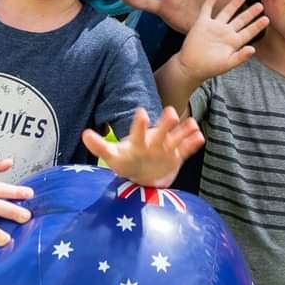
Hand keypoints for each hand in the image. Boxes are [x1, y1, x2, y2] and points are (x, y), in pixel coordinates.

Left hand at [82, 107, 204, 186]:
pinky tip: (200, 137)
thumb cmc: (126, 162)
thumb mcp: (112, 156)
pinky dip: (192, 143)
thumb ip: (100, 145)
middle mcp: (154, 141)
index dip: (139, 123)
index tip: (141, 112)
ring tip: (192, 124)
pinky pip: (186, 150)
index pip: (138, 131)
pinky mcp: (176, 156)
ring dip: (183, 131)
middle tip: (170, 112)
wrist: (142, 172)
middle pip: (160, 131)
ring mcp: (166, 147)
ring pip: (176, 137)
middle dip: (165, 123)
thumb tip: (84, 134)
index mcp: (138, 141)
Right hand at [177, 0, 267, 82]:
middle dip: (250, 13)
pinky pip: (206, 10)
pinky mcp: (202, 24)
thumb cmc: (209, 68)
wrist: (191, 67)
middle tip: (260, 5)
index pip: (248, 32)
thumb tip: (253, 49)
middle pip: (240, 20)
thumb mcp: (227, 64)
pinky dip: (209, 3)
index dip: (257, 25)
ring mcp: (214, 27)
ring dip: (233, 5)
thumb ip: (240, 57)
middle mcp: (225, 32)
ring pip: (226, 13)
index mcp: (233, 42)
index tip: (267, 19)